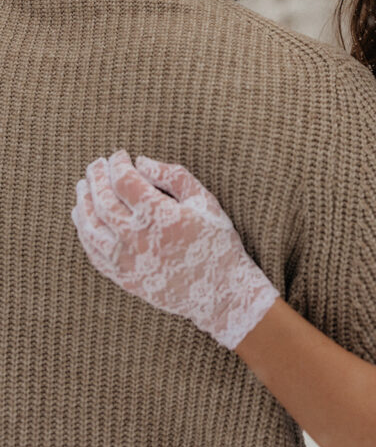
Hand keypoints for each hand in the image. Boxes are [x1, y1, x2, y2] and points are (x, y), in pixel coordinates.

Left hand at [72, 150, 278, 348]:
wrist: (221, 291)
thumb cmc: (216, 241)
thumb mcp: (204, 200)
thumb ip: (173, 176)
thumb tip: (142, 162)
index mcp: (160, 215)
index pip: (124, 181)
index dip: (118, 164)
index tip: (119, 155)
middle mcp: (138, 238)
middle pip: (103, 201)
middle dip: (97, 177)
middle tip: (96, 164)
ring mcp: (127, 261)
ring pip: (91, 227)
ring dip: (84, 202)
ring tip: (83, 186)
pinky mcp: (123, 278)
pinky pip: (94, 253)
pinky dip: (84, 232)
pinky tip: (83, 218)